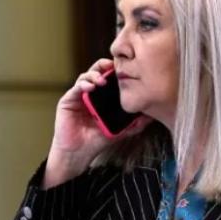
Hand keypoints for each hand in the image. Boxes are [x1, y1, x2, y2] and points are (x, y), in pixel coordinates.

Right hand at [43, 59, 151, 187]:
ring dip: (94, 74)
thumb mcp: (120, 130)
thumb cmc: (97, 141)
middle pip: (97, 71)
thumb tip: (152, 116)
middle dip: (105, 66)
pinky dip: (83, 84)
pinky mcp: (68, 100)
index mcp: (103, 97)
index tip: (126, 69)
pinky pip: (76, 87)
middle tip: (113, 66)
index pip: (110, 78)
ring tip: (102, 80)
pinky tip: (90, 87)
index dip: (117, 71)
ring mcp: (79, 96)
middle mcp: (91, 93)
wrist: (79, 154)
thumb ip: (135, 123)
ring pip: (86, 76)